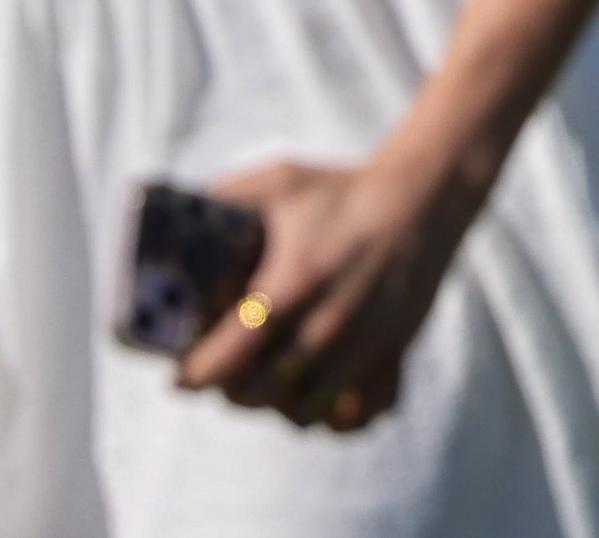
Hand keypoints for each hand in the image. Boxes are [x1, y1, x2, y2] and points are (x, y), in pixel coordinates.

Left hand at [172, 156, 470, 432]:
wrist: (423, 198)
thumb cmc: (344, 189)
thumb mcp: (281, 180)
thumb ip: (228, 196)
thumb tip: (175, 211)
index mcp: (293, 282)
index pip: (228, 355)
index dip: (195, 375)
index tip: (179, 377)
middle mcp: (327, 324)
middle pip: (259, 394)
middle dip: (229, 391)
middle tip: (220, 377)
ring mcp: (363, 346)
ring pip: (303, 414)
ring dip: (276, 408)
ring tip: (264, 388)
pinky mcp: (392, 355)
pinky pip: (356, 416)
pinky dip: (331, 419)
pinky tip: (315, 398)